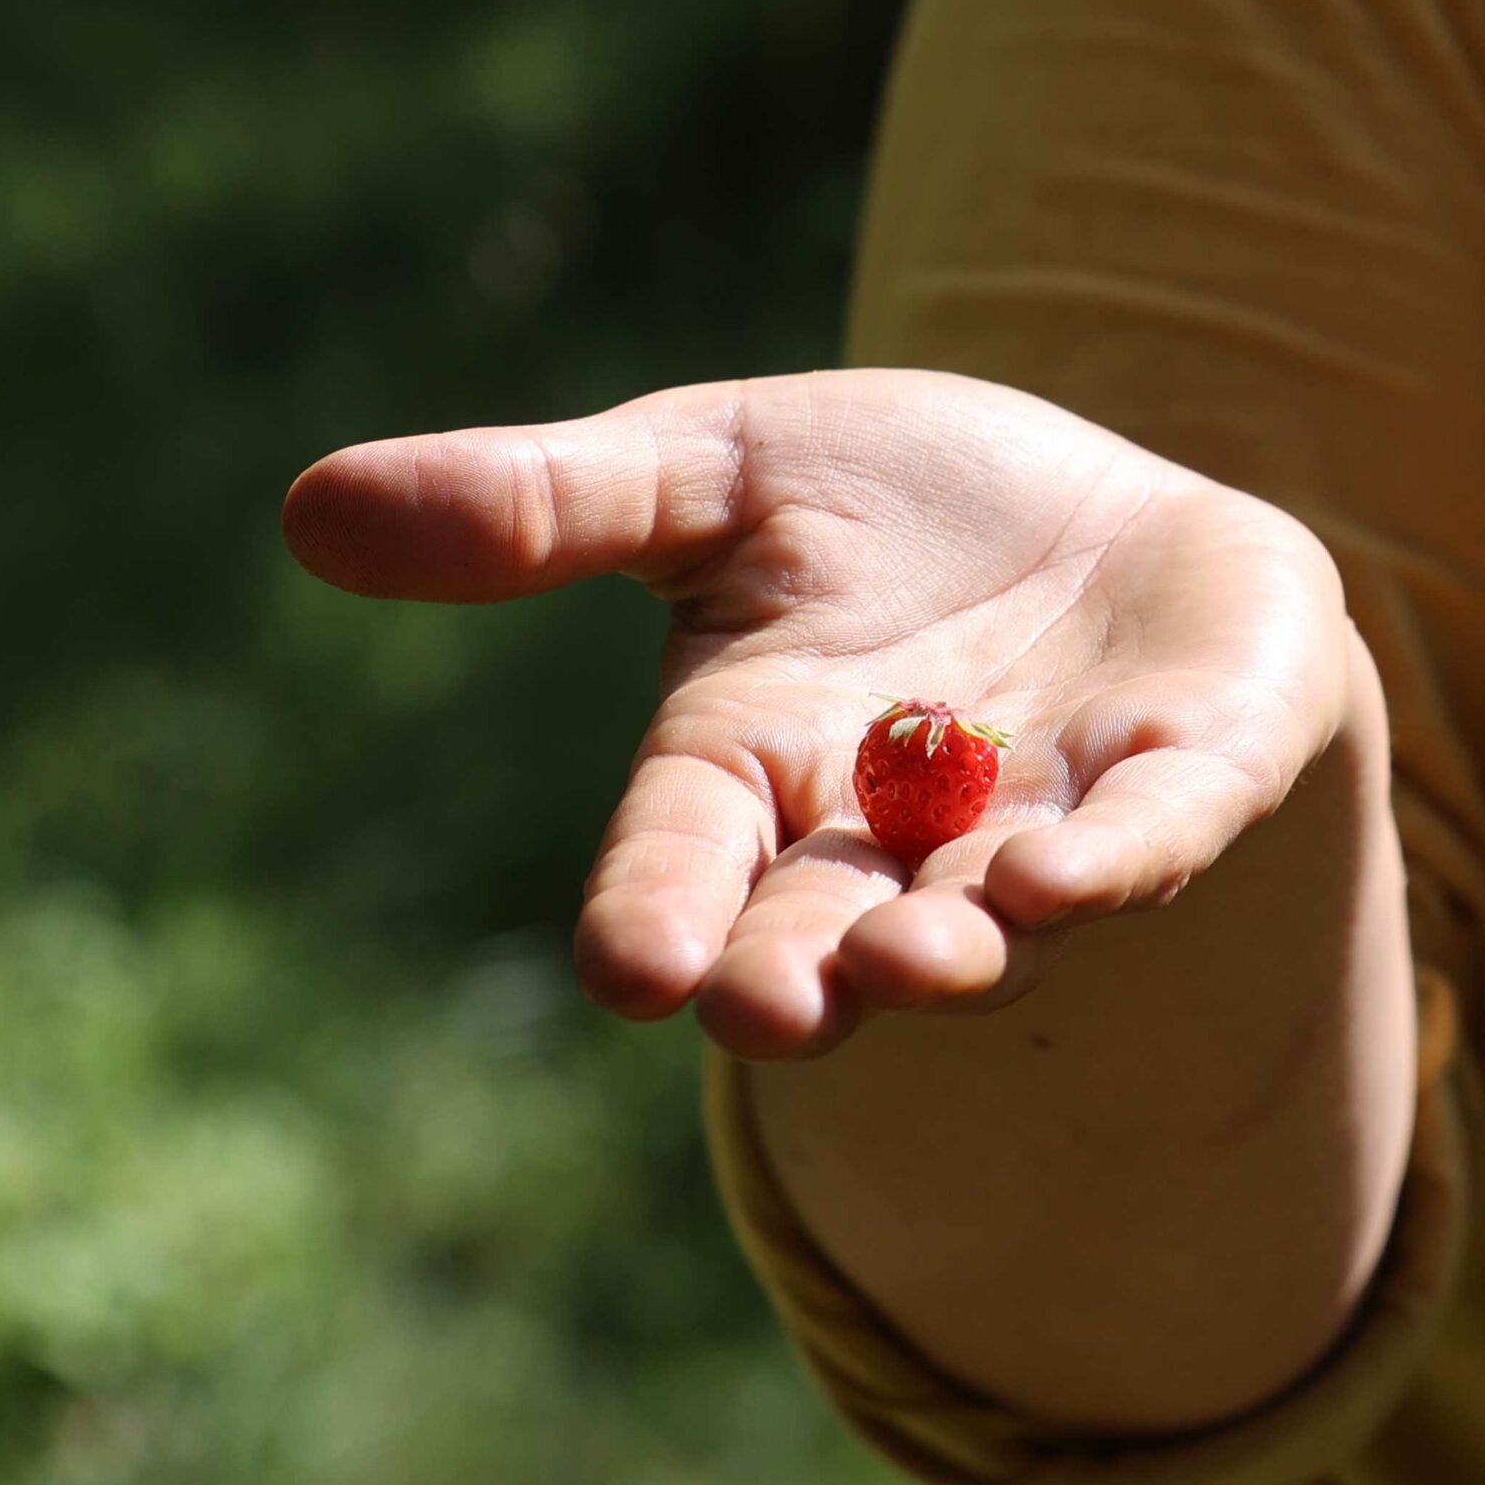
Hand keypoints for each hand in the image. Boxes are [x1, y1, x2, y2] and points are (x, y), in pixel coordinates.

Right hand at [281, 369, 1354, 1059]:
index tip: (628, 970)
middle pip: (821, 926)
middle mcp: (885, 832)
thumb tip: (309, 508)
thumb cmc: (896, 507)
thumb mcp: (715, 472)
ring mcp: (1033, 823)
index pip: (683, 855)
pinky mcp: (1175, 788)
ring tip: (921, 960)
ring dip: (947, 944)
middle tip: (769, 1012)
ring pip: (978, 913)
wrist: (1109, 518)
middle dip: (796, 971)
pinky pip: (1147, 840)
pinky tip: (1069, 875)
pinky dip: (1111, 861)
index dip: (654, 909)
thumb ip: (550, 506)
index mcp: (755, 764)